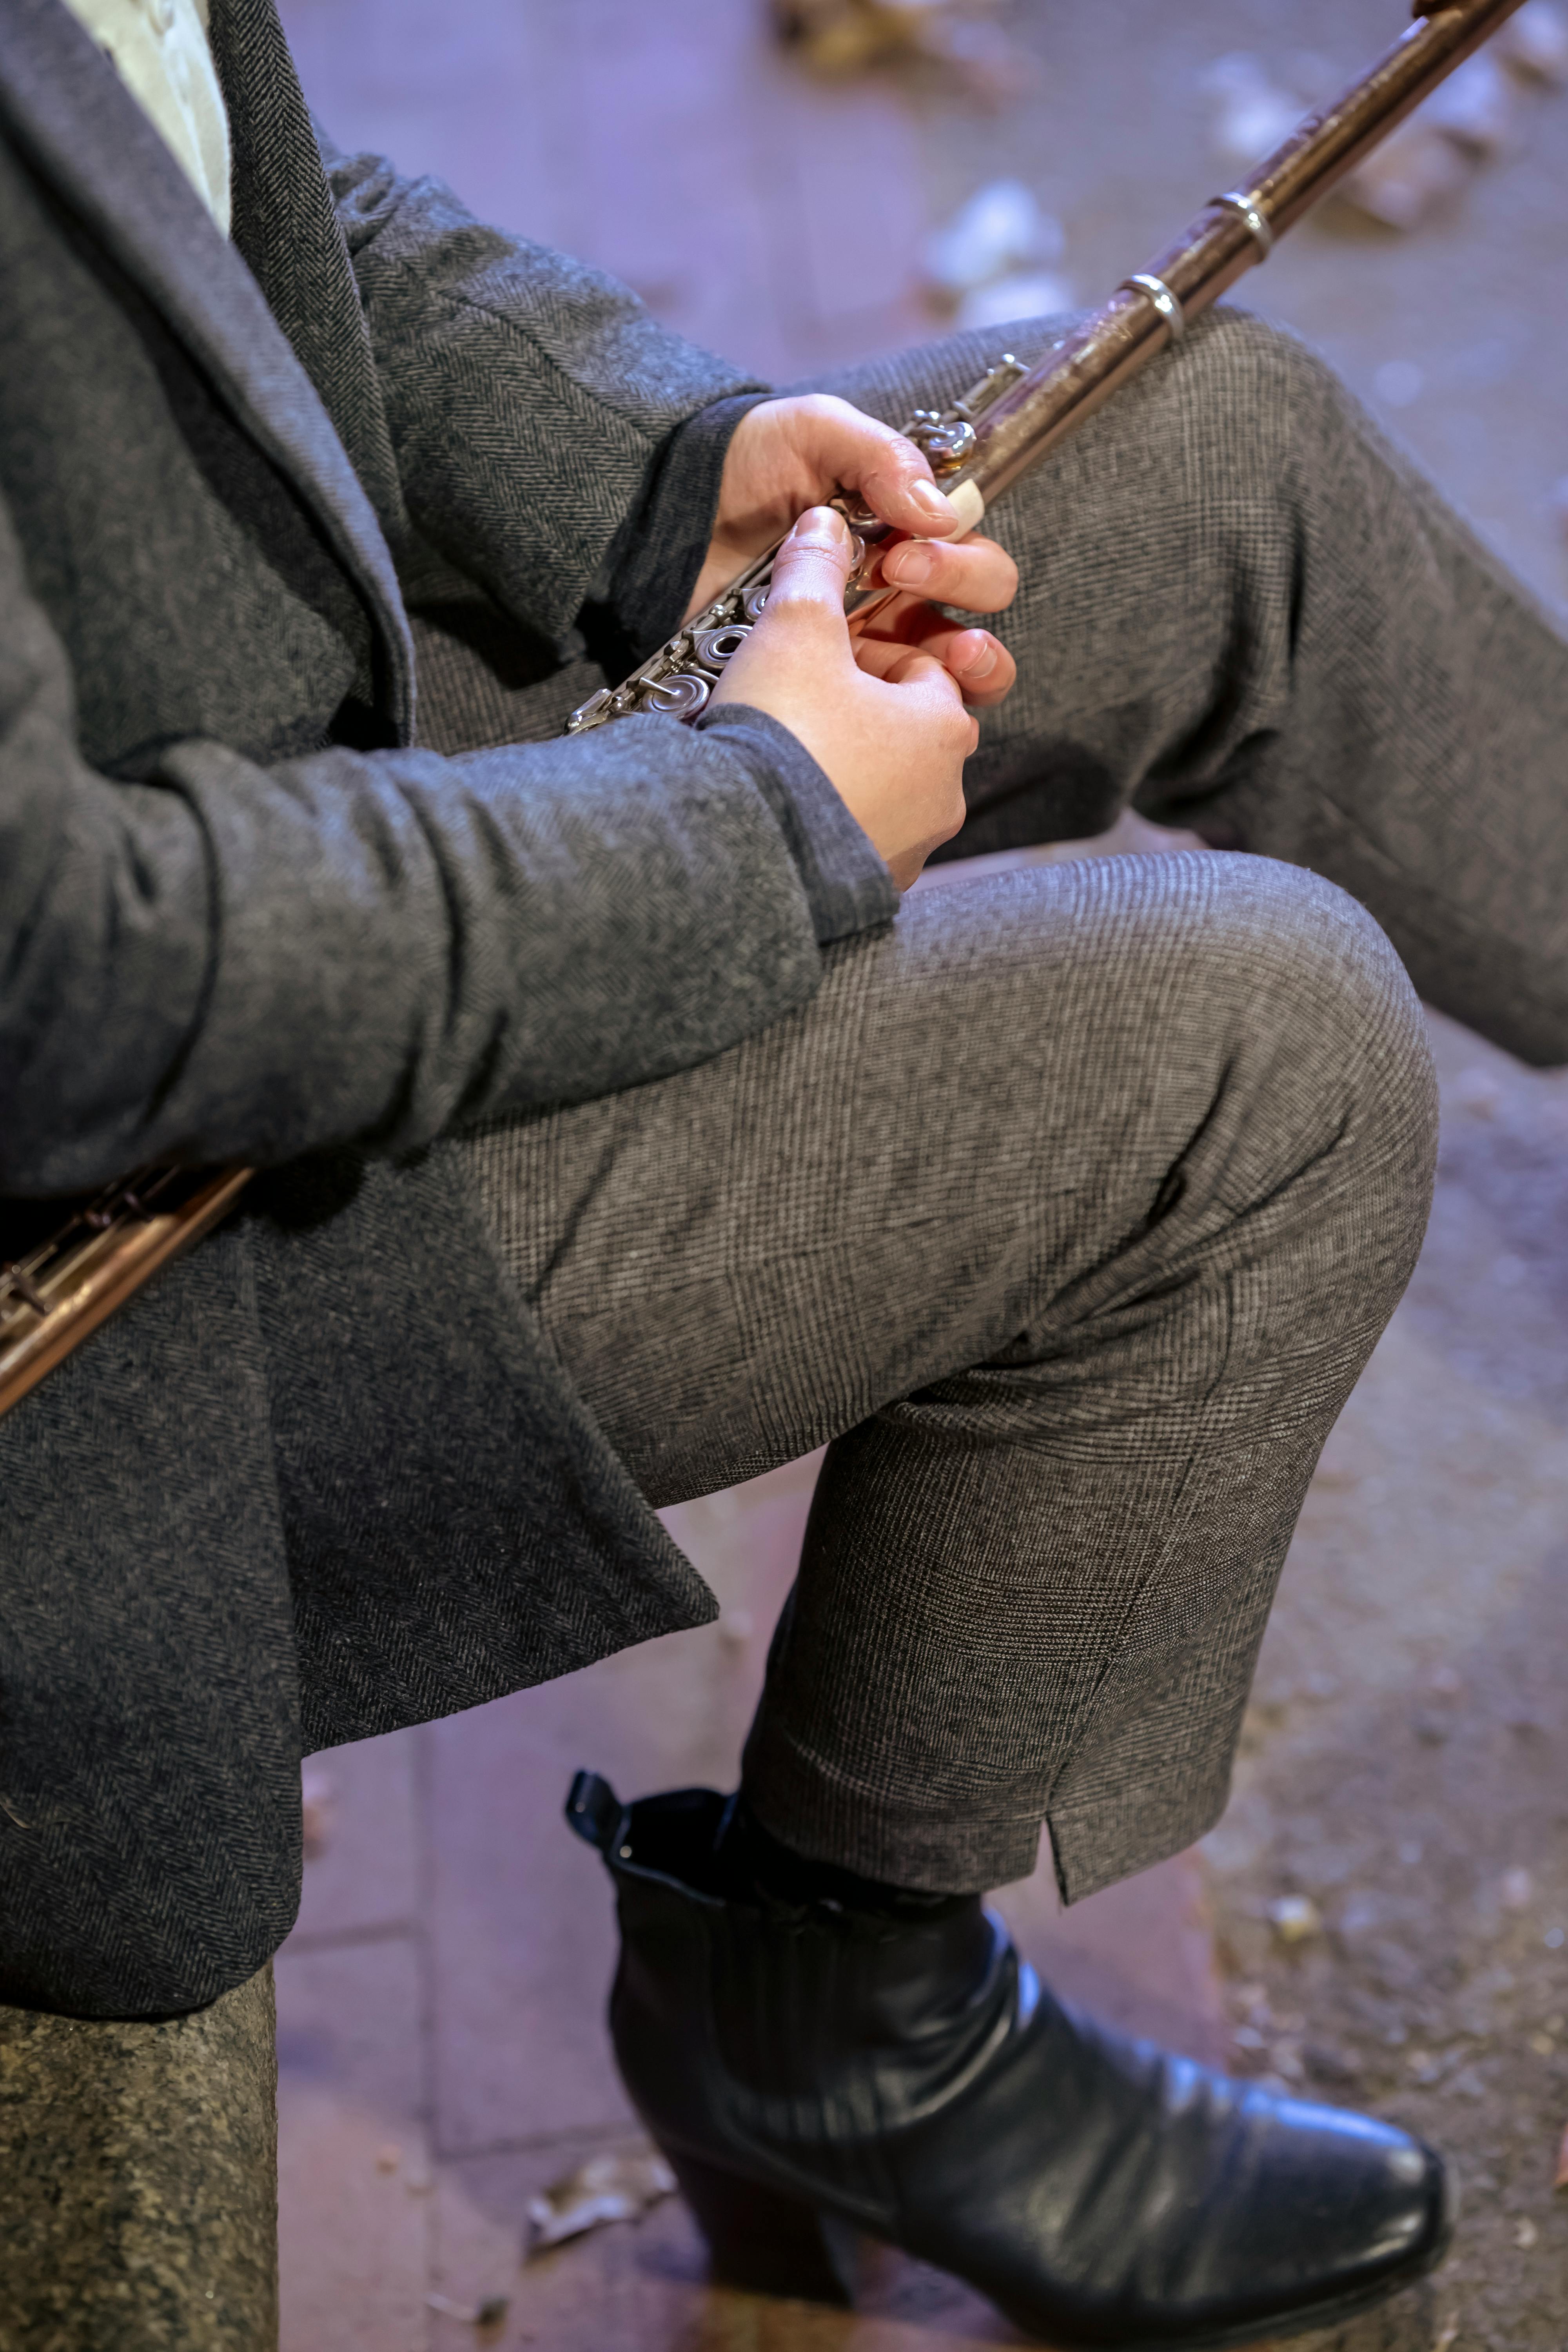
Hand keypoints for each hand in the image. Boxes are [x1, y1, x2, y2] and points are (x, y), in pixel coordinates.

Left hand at [687, 393, 1018, 709]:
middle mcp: (897, 599)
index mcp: (907, 539)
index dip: (957, 560)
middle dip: (961, 595)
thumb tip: (936, 514)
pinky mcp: (823, 690)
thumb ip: (881, 457)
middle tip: (896, 578)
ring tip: (950, 664)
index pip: (975, 557)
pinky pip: (882, 721)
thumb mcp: (815, 431)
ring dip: (968, 674)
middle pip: (976, 617)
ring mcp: (863, 649)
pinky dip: (898, 718)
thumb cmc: (747, 466)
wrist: (666, 519)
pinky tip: (875, 700)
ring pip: (950, 682)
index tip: (899, 550)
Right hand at [710, 506, 974, 890]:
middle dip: (859, 706)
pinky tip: (780, 800)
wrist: (742, 847)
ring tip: (785, 750)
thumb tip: (824, 527)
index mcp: (947, 725)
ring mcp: (910, 847)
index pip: (926, 664)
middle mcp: (944, 793)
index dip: (871, 647)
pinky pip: (853, 836)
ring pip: (882, 784)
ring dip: (842, 761)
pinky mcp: (868, 888)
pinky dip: (824, 814)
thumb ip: (815, 569)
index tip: (826, 648)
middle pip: (907, 727)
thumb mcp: (795, 626)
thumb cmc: (784, 732)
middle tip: (803, 697)